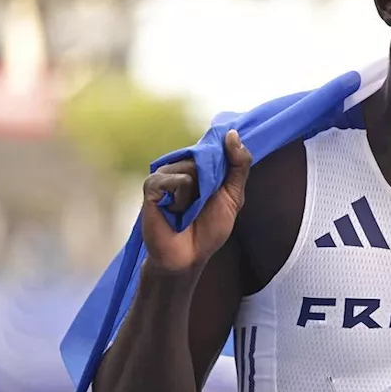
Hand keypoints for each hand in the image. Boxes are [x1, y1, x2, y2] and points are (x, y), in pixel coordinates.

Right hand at [140, 130, 252, 273]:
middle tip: (204, 204)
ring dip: (198, 195)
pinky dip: (183, 200)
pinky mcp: (151, 185)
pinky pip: (178, 181)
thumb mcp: (233, 196)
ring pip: (193, 168)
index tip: (229, 177)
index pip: (216, 147)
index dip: (226, 158)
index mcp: (199, 167)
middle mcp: (180, 166)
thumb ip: (238, 166)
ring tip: (187, 210)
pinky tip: (175, 212)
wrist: (188, 257)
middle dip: (214, 183)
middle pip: (207, 156)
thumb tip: (232, 134)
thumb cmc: (209, 229)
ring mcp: (164, 174)